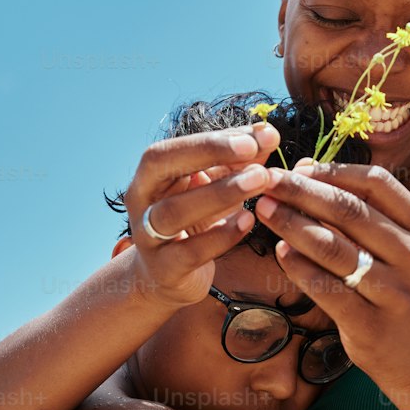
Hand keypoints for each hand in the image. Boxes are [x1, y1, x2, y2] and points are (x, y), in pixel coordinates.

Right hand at [121, 122, 279, 308]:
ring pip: (175, 211)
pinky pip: (191, 252)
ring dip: (220, 192)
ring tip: (259, 179)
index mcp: (150, 176)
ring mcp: (148, 237)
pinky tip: (250, 220)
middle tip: (253, 150)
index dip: (209, 140)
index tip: (253, 136)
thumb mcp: (214, 187)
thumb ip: (238, 161)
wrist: (166, 276)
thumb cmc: (194, 221)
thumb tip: (267, 133)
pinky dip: (222, 235)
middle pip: (162, 167)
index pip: (171, 148)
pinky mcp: (165, 269)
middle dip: (208, 153)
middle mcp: (141, 202)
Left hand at [253, 161, 409, 402]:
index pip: (379, 184)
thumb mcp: (401, 250)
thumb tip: (305, 168)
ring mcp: (397, 294)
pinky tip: (281, 253)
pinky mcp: (372, 326)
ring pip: (336, 249)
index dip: (334, 171)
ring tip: (265, 211)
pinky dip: (300, 267)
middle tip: (269, 182)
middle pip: (352, 212)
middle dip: (304, 192)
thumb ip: (362, 213)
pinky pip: (327, 289)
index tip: (299, 167)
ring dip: (294, 225)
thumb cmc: (402, 294)